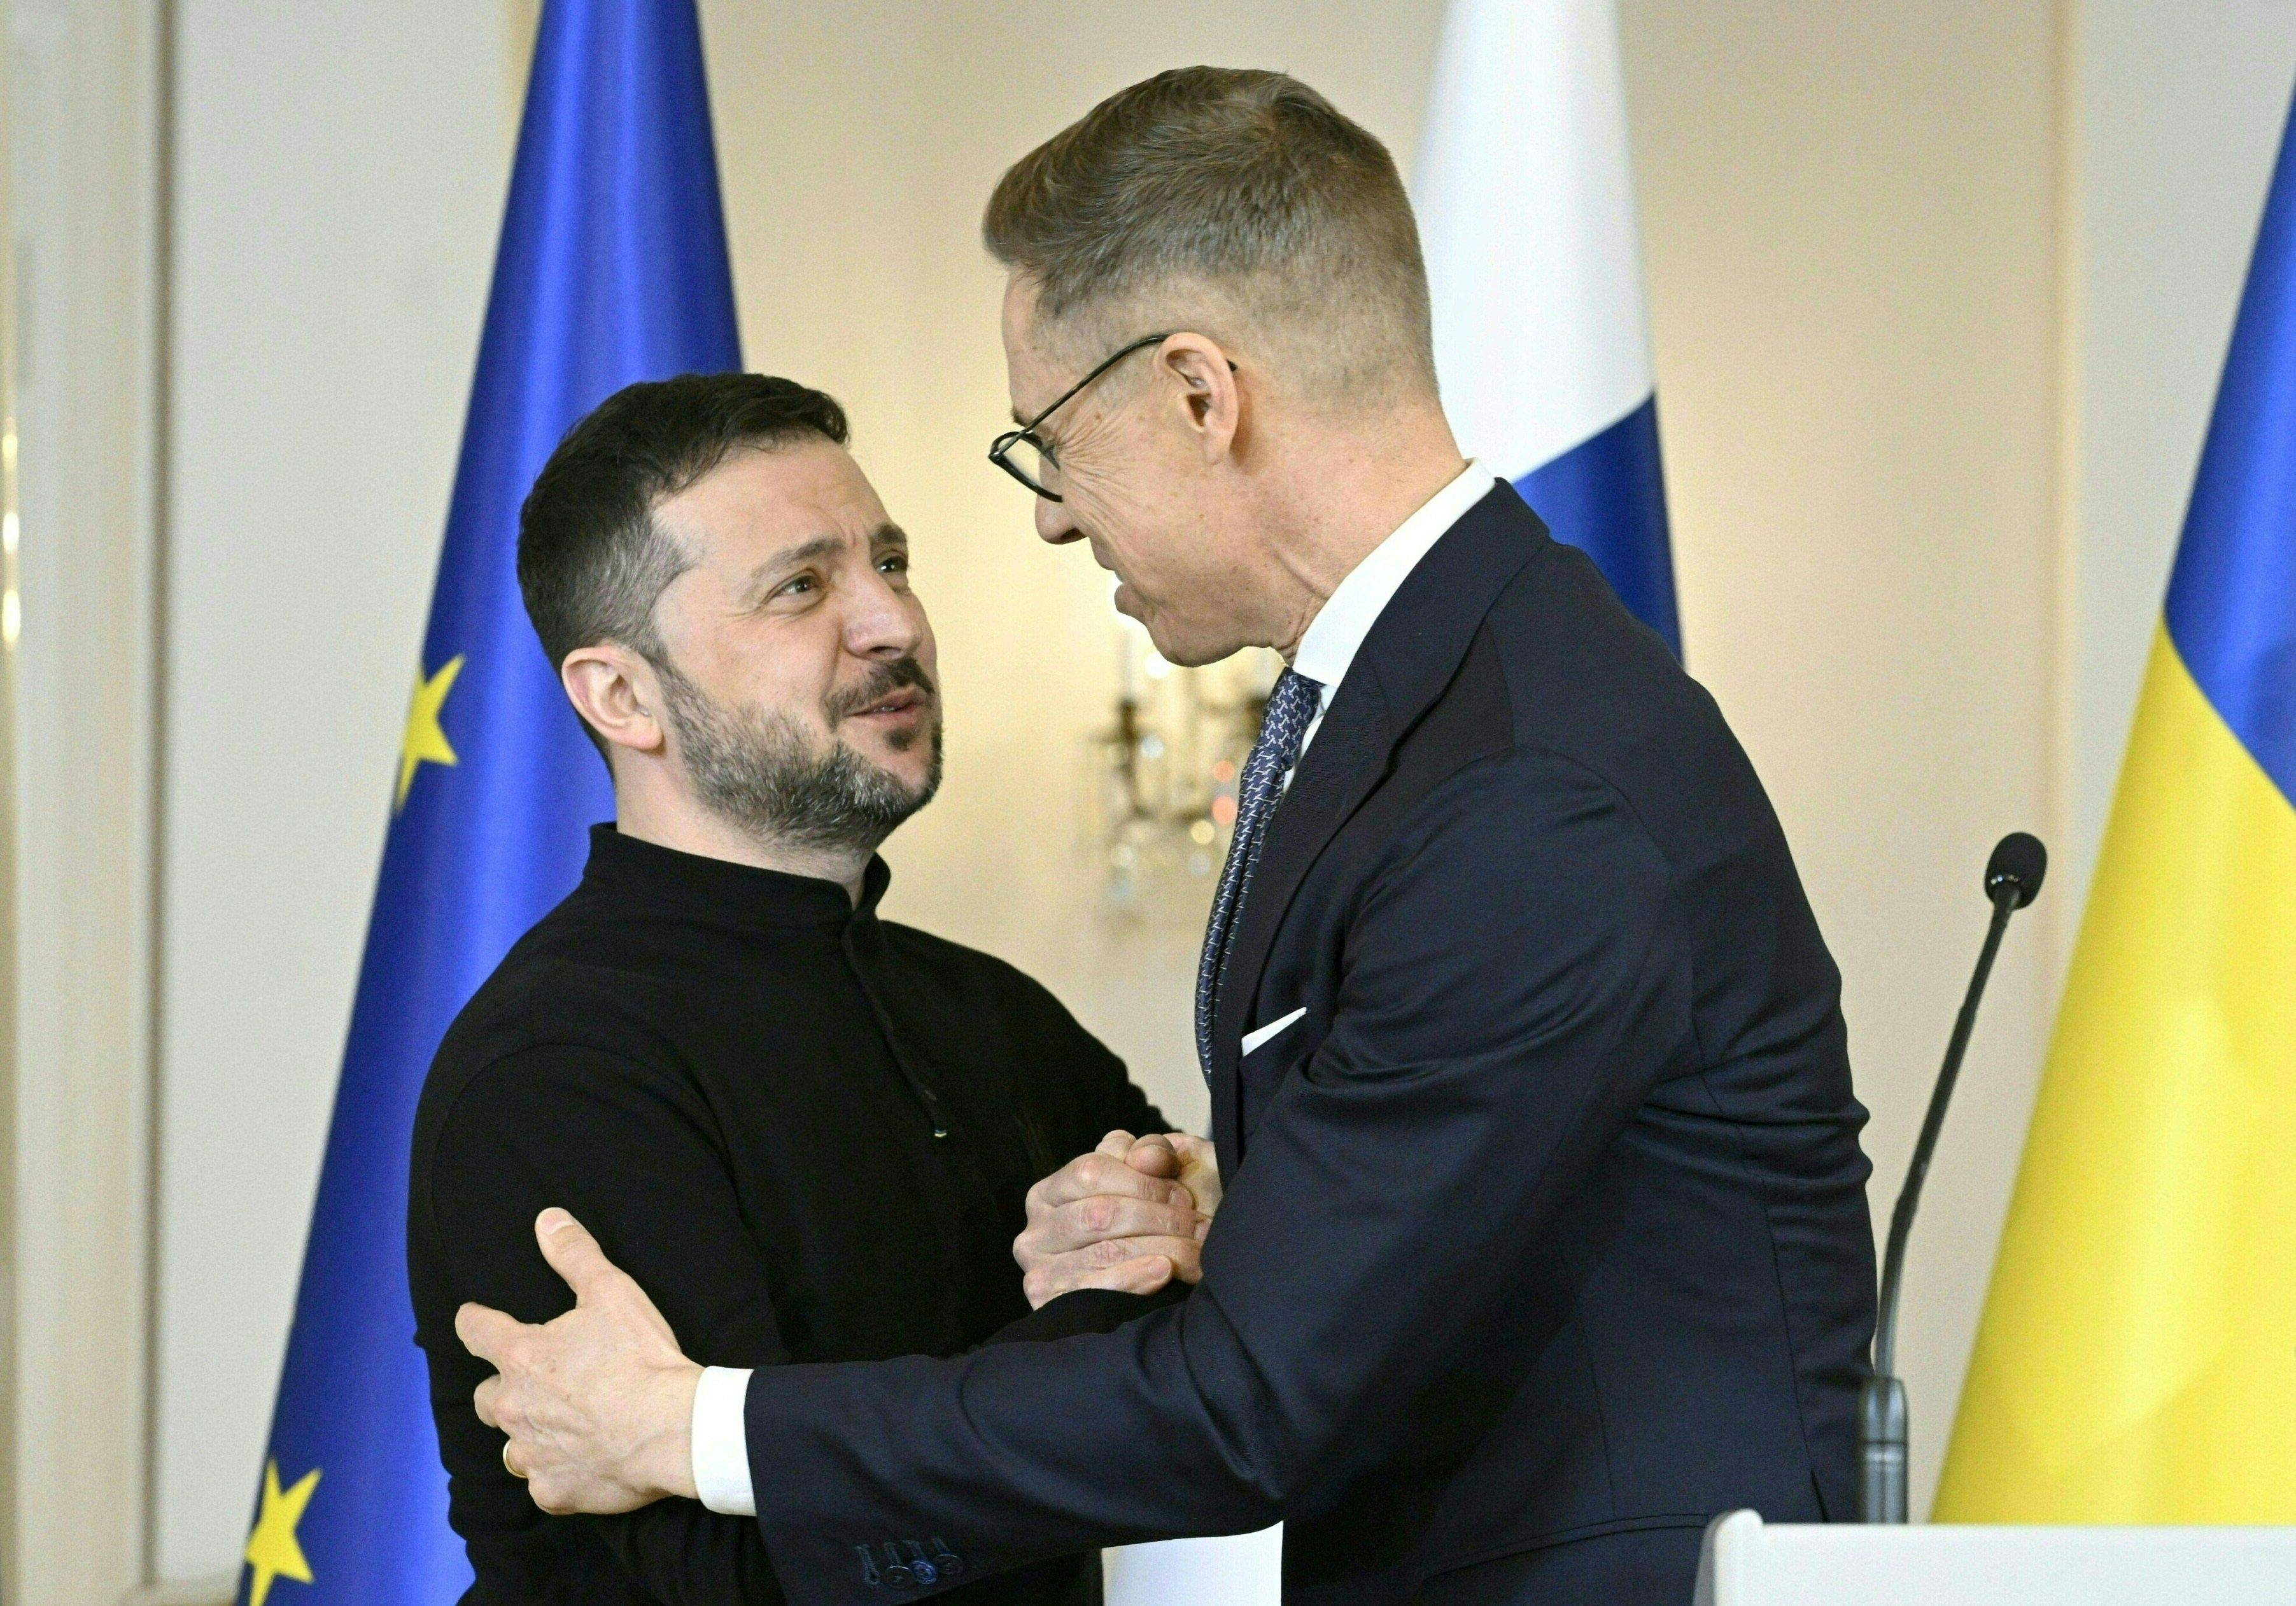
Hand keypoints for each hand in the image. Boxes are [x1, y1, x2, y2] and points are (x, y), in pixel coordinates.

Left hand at [457, 1208, 701, 1514]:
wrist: (672, 1428)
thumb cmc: (640, 1357)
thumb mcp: (611, 1292)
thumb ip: (574, 1254)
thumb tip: (547, 1219)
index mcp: (521, 1355)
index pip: (475, 1331)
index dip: (475, 1321)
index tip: (476, 1319)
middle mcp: (512, 1406)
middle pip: (485, 1397)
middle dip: (504, 1388)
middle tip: (541, 1382)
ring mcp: (530, 1453)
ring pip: (511, 1444)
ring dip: (530, 1433)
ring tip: (566, 1424)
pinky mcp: (552, 1490)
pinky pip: (542, 1481)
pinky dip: (558, 1471)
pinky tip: (586, 1460)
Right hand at [1014, 1130, 1217, 1308]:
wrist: (1139, 1292)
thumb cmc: (1143, 1223)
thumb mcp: (1145, 1176)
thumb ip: (1148, 1154)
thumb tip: (1151, 1157)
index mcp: (1048, 1193)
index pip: (1091, 1172)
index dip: (1144, 1181)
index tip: (1185, 1195)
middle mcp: (1036, 1232)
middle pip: (1100, 1214)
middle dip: (1159, 1218)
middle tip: (1201, 1227)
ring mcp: (1039, 1272)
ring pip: (1104, 1252)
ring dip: (1160, 1249)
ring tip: (1196, 1251)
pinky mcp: (1051, 1308)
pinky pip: (1095, 1292)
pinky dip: (1133, 1280)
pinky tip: (1163, 1271)